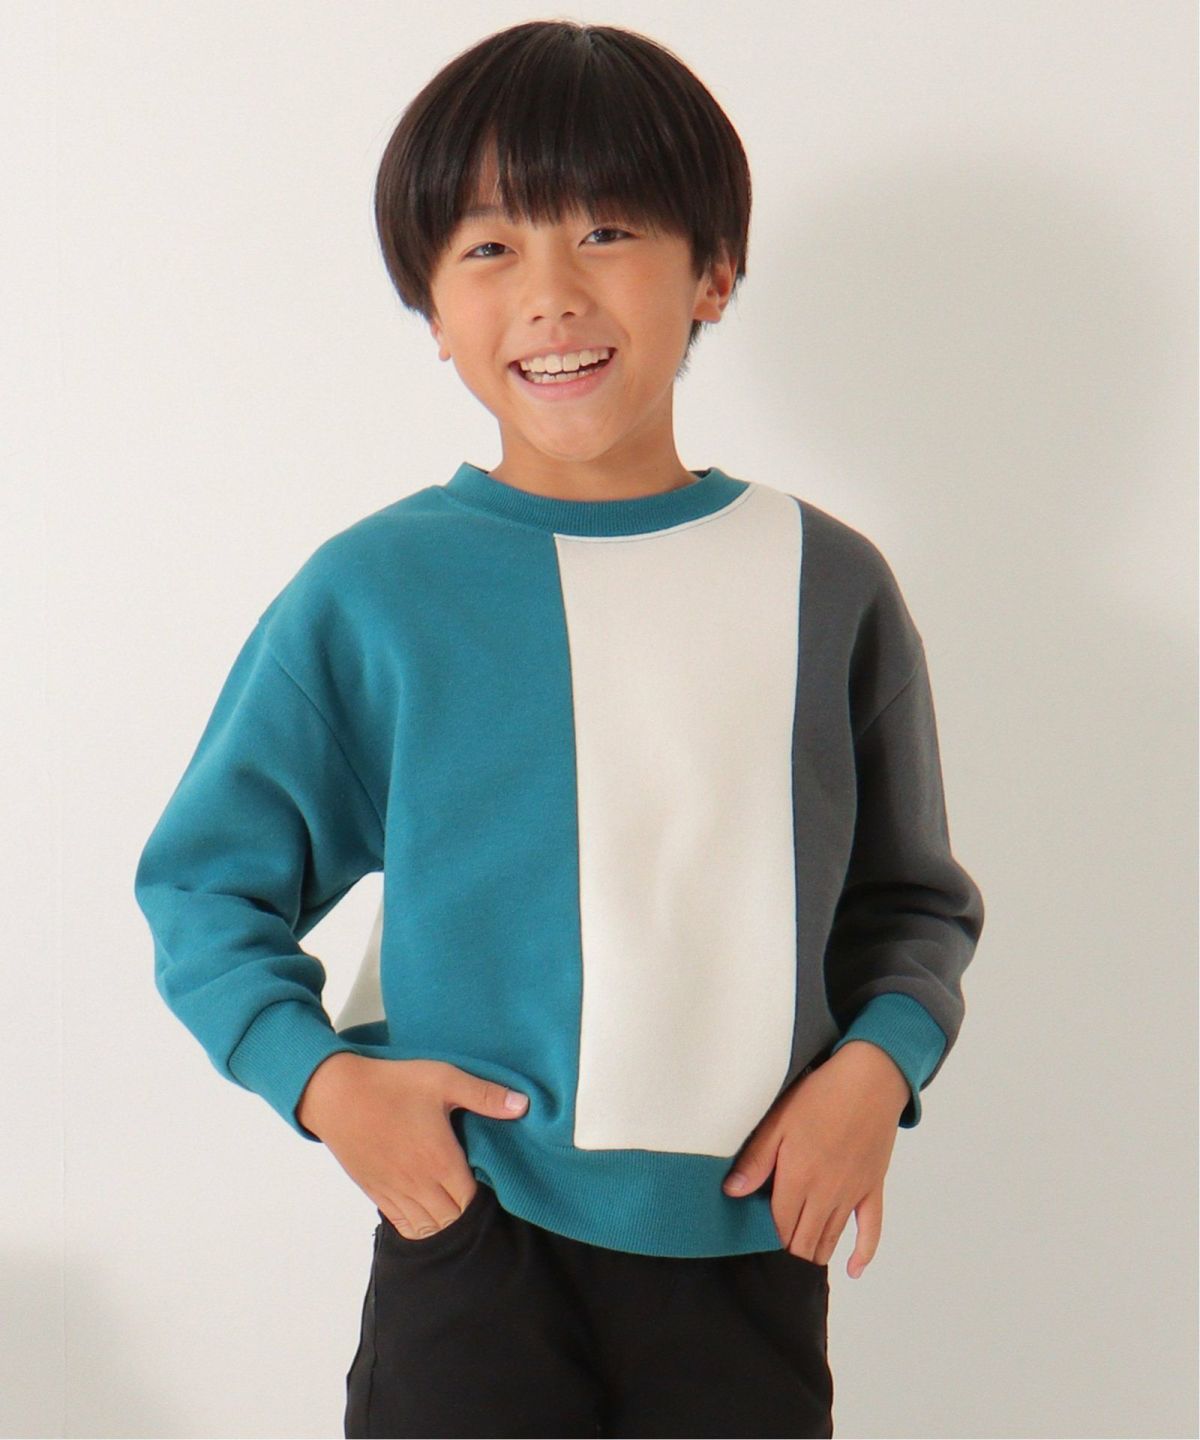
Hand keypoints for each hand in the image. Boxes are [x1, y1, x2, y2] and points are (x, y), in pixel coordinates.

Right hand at [297, 1054, 528, 1237]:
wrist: (336, 1093)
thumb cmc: (392, 1083)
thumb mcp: (444, 1078)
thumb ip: (484, 1095)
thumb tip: (524, 1105)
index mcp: (440, 1160)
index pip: (471, 1201)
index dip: (485, 1198)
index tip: (491, 1183)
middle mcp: (419, 1183)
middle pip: (452, 1219)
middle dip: (467, 1213)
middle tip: (475, 1195)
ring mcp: (394, 1191)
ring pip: (427, 1227)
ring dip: (444, 1222)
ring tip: (454, 1206)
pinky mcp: (374, 1190)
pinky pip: (400, 1222)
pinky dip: (417, 1225)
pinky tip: (426, 1215)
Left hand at [722, 1042, 909, 1276]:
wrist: (870, 1080)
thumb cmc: (819, 1095)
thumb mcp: (778, 1120)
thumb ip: (756, 1159)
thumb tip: (732, 1193)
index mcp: (799, 1178)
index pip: (780, 1224)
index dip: (768, 1239)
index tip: (757, 1247)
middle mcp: (826, 1194)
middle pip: (805, 1238)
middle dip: (790, 1253)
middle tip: (777, 1262)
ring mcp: (853, 1194)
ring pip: (832, 1236)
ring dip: (816, 1253)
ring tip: (802, 1264)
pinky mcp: (873, 1188)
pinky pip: (871, 1230)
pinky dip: (863, 1253)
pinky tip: (852, 1269)